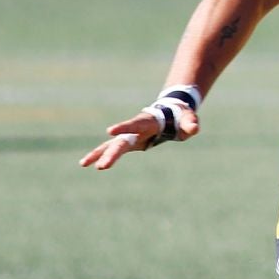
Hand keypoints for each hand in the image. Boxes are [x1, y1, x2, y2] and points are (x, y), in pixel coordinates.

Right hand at [77, 97, 198, 169]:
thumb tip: (194, 128)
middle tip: (102, 166)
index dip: (123, 127)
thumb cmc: (180, 116)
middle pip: (121, 141)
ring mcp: (129, 135)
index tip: (110, 131)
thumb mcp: (188, 118)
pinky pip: (112, 149)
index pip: (134, 125)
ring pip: (111, 145)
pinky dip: (100, 154)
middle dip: (111, 153)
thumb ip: (190, 123)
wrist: (171, 112)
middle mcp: (134, 128)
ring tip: (84, 163)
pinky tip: (87, 163)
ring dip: (98, 154)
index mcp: (147, 121)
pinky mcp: (128, 142)